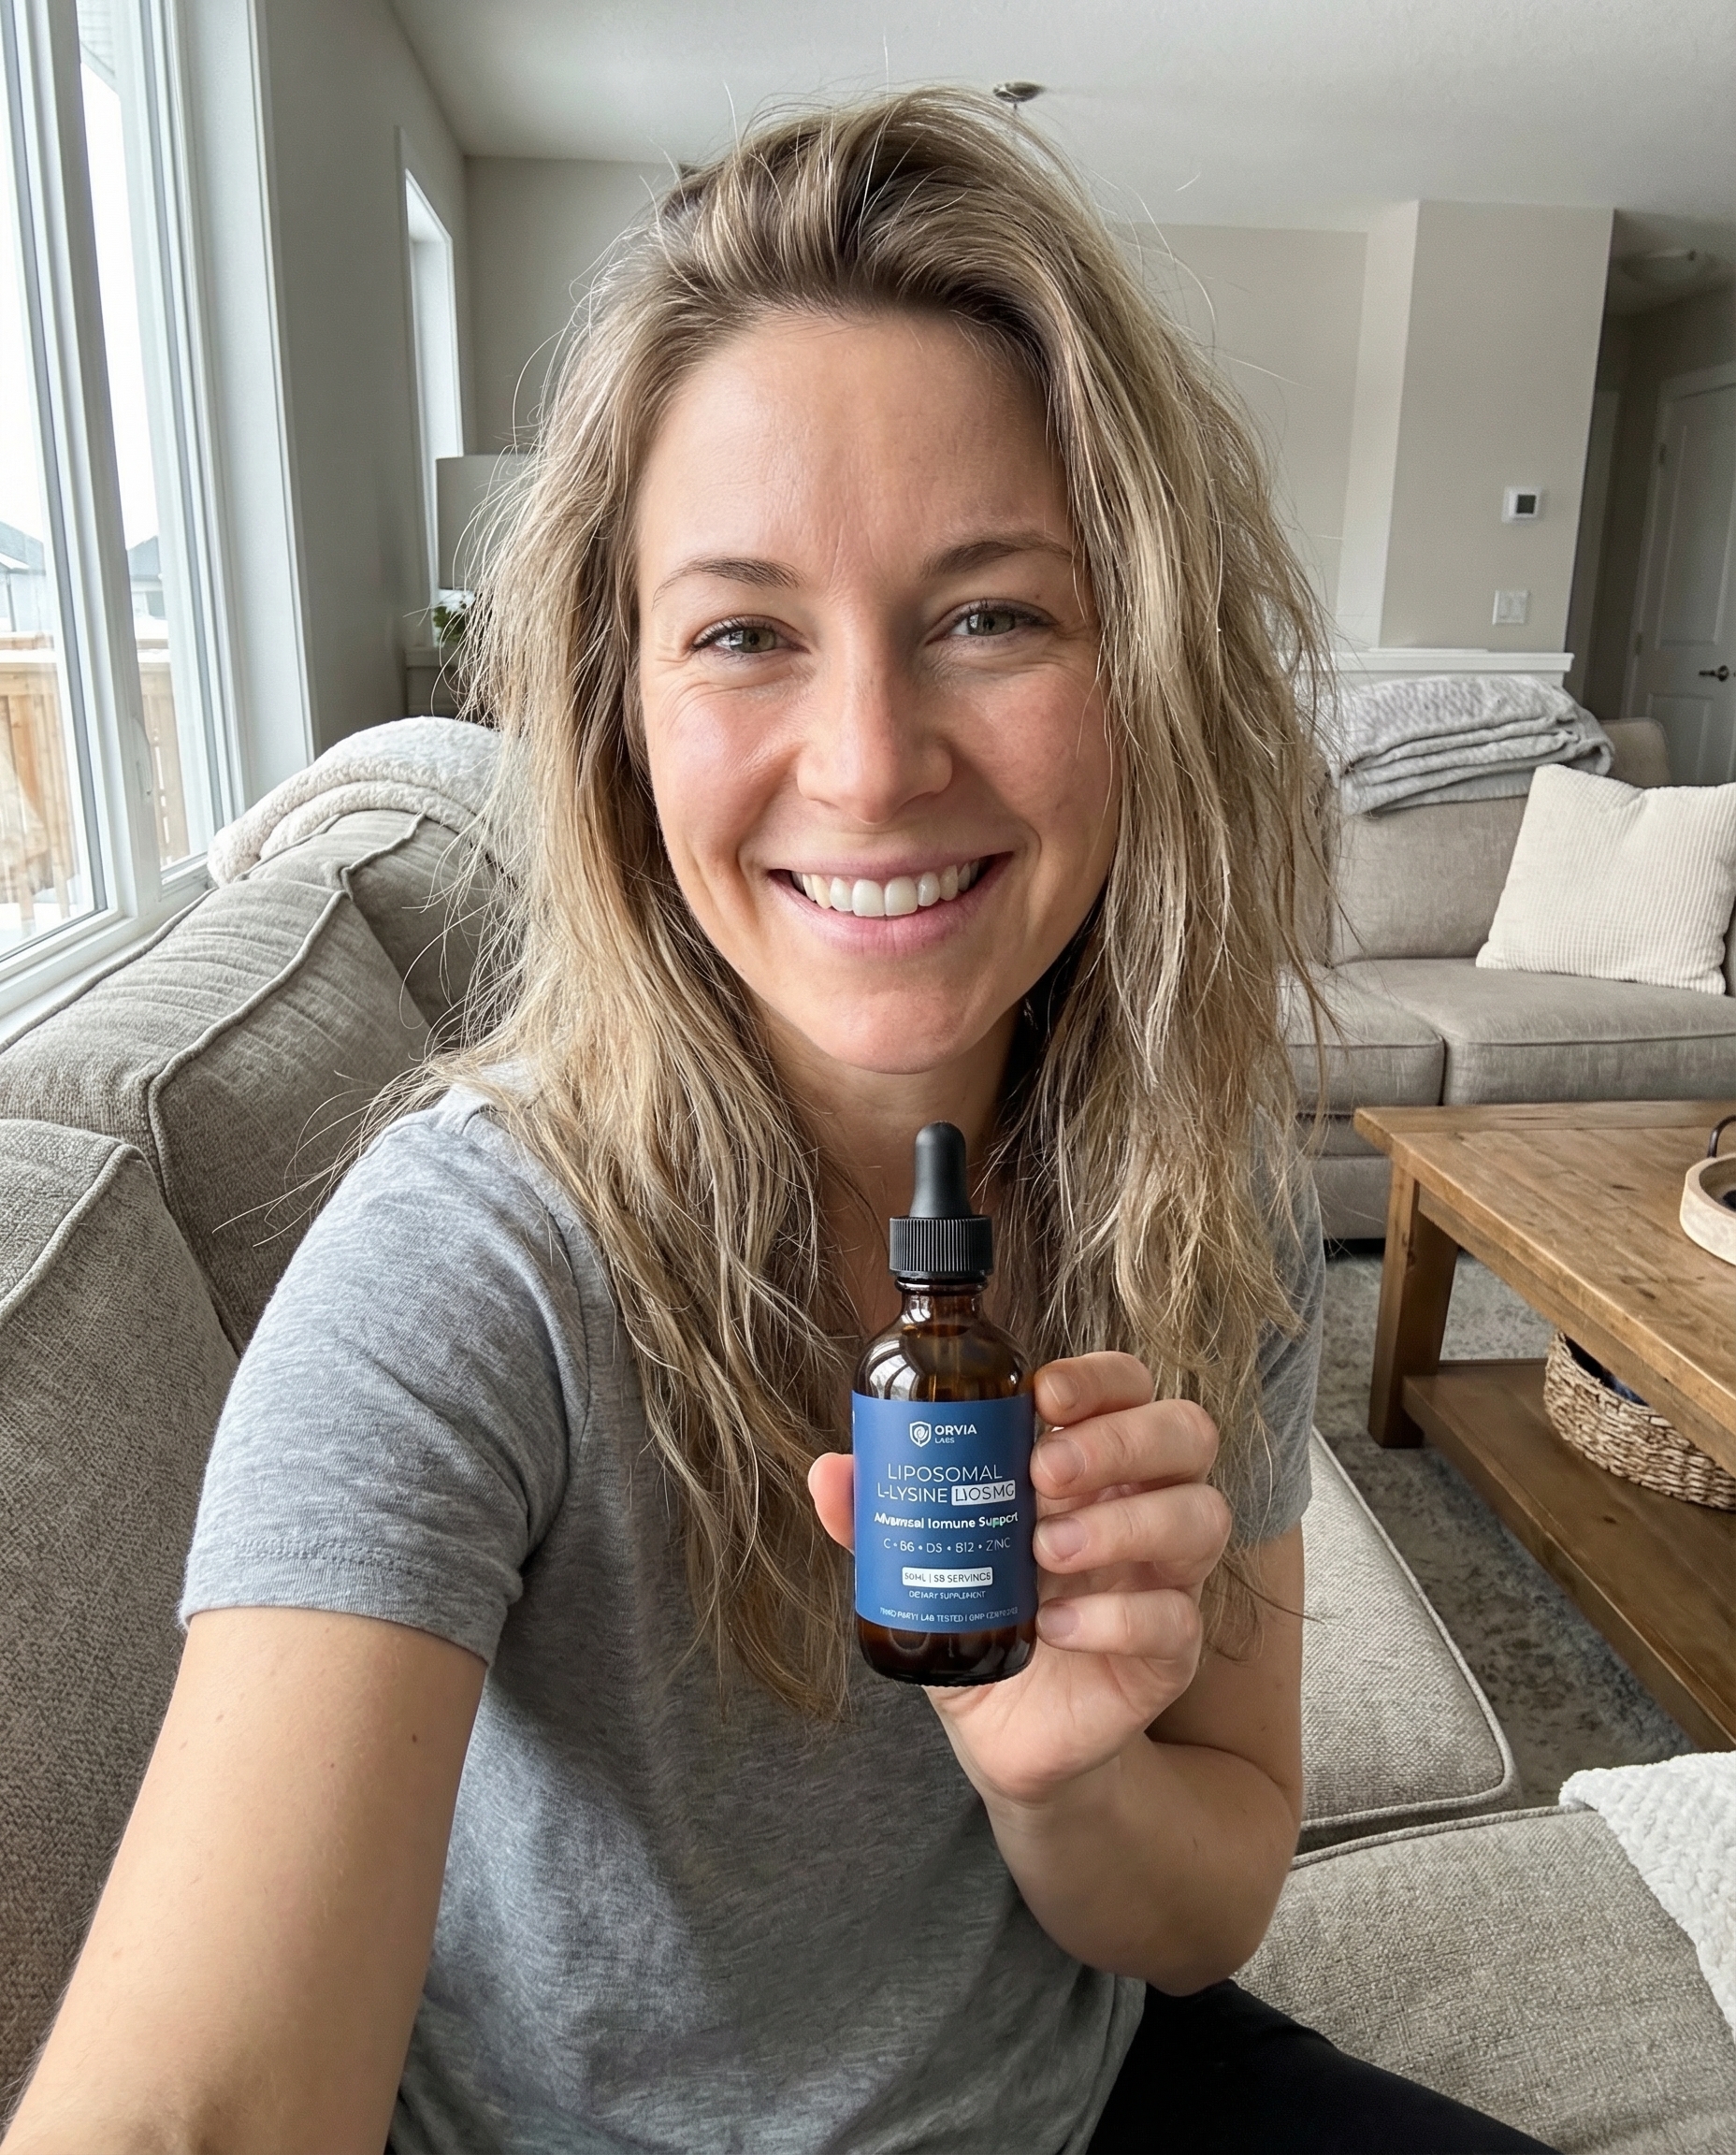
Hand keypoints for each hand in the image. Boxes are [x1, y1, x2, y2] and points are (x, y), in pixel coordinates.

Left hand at [808, 1353, 1230, 1809]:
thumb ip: (881, 1514)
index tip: (1039, 1393)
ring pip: (1200, 1517)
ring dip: (1122, 1524)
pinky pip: (1176, 1619)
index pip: (1129, 1386)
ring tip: (1044, 1551)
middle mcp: (1146, 1501)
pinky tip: (1055, 1628)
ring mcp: (1169, 1575)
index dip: (1097, 1378)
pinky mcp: (1172, 1650)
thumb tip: (829, 1472)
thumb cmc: (979, 1610)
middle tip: (1042, 1474)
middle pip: (1185, 1433)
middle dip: (1119, 1441)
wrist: (1001, 1725)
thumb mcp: (925, 1556)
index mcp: (1095, 1459)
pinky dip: (1115, 1618)